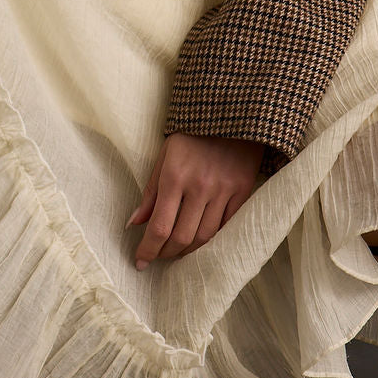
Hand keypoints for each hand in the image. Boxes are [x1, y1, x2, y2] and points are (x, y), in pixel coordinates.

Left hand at [125, 133, 264, 270]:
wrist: (232, 115)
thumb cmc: (192, 135)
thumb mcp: (165, 155)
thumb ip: (151, 192)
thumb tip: (134, 223)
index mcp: (175, 176)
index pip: (159, 226)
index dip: (148, 250)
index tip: (140, 262)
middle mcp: (200, 186)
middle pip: (182, 238)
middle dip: (166, 253)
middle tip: (158, 257)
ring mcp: (223, 190)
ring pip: (205, 237)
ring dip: (187, 252)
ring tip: (176, 252)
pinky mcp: (243, 191)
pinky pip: (226, 227)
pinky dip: (212, 240)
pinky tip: (200, 241)